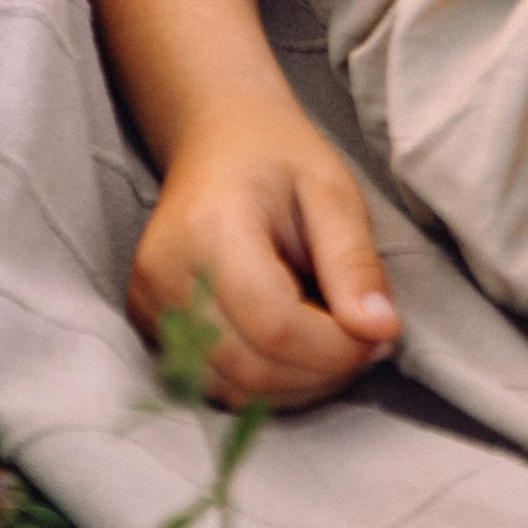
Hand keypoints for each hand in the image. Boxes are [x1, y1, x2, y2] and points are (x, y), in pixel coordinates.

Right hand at [128, 99, 400, 409]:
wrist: (216, 139)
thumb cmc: (279, 159)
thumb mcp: (333, 191)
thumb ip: (355, 263)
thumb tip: (381, 332)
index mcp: (211, 227)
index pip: (276, 327)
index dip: (336, 349)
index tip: (378, 332)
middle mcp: (166, 272)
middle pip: (252, 368)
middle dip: (322, 371)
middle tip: (363, 338)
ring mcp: (149, 301)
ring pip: (235, 389)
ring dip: (298, 383)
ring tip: (329, 336)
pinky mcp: (147, 322)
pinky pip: (216, 383)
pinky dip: (267, 381)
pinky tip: (293, 342)